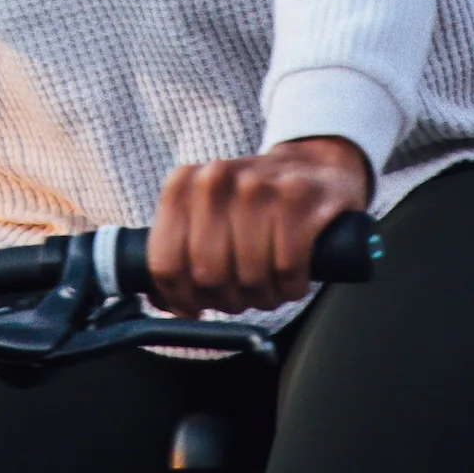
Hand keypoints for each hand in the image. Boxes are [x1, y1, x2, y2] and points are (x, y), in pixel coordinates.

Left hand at [147, 136, 372, 314]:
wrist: (311, 167)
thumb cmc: (252, 204)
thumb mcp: (204, 215)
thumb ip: (178, 253)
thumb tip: (162, 301)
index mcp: (183, 184)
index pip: (165, 263)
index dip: (181, 298)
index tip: (197, 305)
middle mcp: (216, 178)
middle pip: (208, 275)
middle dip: (227, 298)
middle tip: (241, 293)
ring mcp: (257, 186)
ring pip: (249, 277)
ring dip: (262, 294)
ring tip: (269, 281)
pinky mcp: (298, 197)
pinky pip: (286, 269)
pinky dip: (291, 285)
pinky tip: (292, 273)